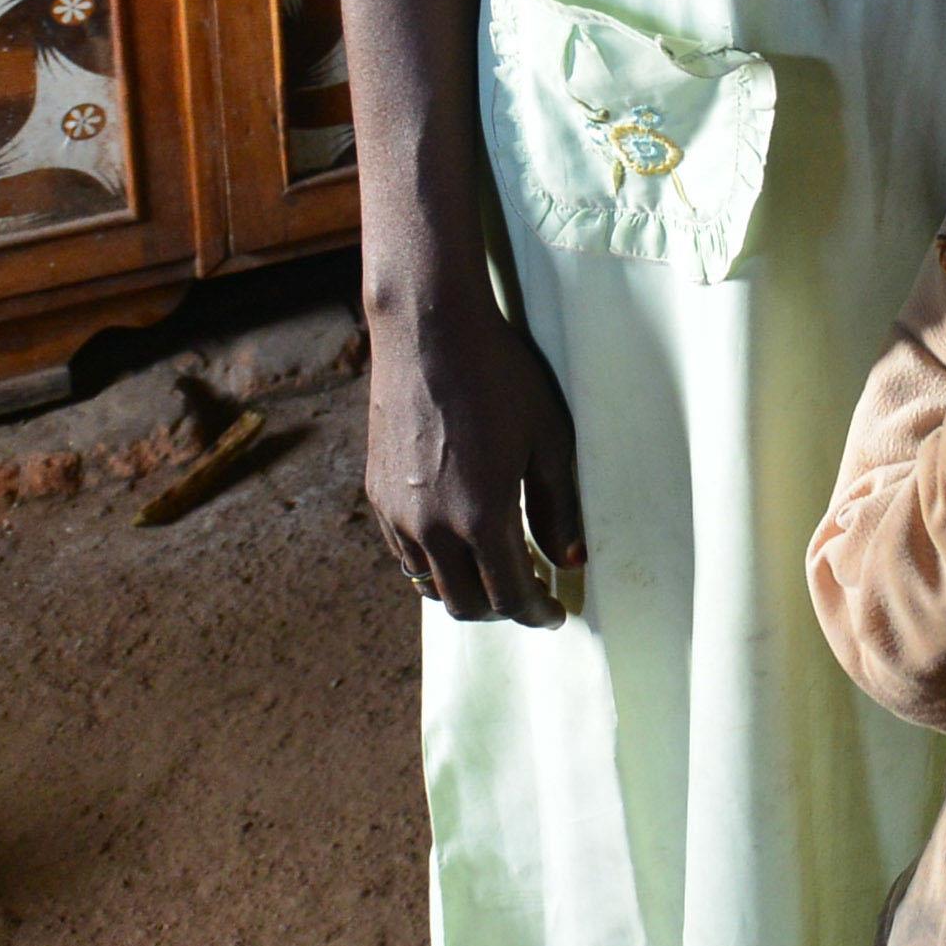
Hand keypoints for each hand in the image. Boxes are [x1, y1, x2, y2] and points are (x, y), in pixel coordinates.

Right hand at [370, 299, 586, 627]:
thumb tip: (569, 560)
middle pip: (466, 605)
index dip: (537, 613)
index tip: (555, 613)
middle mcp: (433, 527)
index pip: (511, 596)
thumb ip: (559, 508)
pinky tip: (457, 542)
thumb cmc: (500, 378)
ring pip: (429, 586)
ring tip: (494, 570)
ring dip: (465, 591)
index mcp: (483, 517)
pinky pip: (405, 554)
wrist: (429, 332)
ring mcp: (397, 515)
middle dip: (502, 611)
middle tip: (528, 594)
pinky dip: (434, 565)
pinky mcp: (376, 496)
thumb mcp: (548, 440)